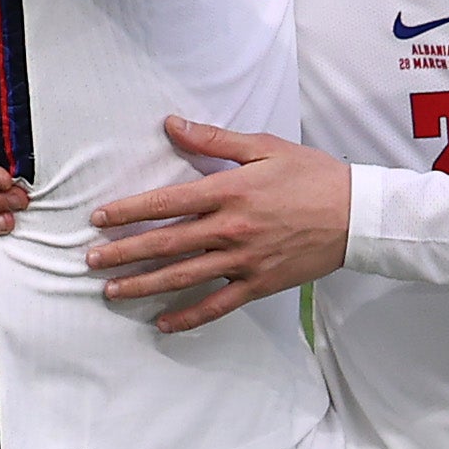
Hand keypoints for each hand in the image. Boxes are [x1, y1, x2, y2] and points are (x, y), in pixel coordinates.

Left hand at [86, 117, 351, 328]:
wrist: (357, 215)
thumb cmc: (313, 176)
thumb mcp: (264, 147)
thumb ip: (213, 140)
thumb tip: (171, 125)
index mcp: (228, 191)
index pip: (165, 202)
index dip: (128, 211)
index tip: (99, 218)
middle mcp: (230, 229)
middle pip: (165, 244)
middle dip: (123, 252)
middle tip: (91, 260)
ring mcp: (243, 261)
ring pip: (182, 277)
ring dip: (143, 285)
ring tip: (112, 291)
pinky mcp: (259, 284)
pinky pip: (217, 305)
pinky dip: (188, 317)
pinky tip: (163, 323)